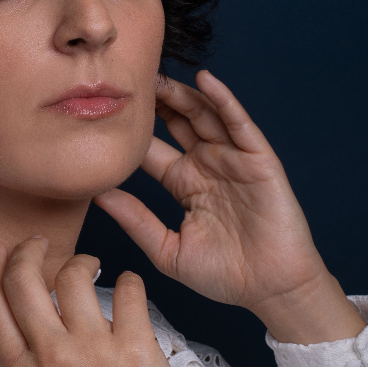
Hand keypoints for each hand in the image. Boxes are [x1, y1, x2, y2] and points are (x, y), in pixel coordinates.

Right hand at [0, 235, 194, 366]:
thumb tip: (25, 325)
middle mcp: (51, 357)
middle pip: (23, 278)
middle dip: (27, 249)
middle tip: (38, 243)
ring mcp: (94, 350)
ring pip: (72, 274)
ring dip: (81, 260)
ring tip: (90, 265)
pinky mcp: (137, 348)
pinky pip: (129, 290)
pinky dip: (130, 280)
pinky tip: (130, 286)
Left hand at [94, 71, 363, 342]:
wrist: (272, 291)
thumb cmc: (224, 275)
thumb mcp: (167, 248)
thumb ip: (134, 219)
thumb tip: (95, 195)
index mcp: (183, 182)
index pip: (152, 147)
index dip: (132, 130)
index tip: (105, 109)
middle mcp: (206, 163)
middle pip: (176, 121)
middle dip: (155, 100)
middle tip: (128, 78)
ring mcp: (232, 158)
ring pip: (204, 115)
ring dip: (182, 93)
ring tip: (157, 74)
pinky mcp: (258, 159)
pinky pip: (239, 123)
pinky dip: (223, 99)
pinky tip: (205, 80)